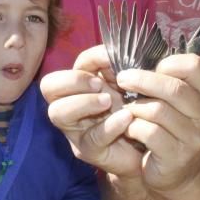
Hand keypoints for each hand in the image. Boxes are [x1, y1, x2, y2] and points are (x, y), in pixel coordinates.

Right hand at [40, 46, 143, 177]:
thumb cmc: (136, 107)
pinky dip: (109, 125)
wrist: (151, 143)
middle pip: (49, 86)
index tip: (112, 57)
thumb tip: (118, 48)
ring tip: (109, 101)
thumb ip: (120, 65)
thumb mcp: (127, 82)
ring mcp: (75, 130)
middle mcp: (69, 105)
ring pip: (58, 112)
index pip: (71, 62)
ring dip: (83, 102)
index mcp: (78, 85)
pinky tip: (127, 118)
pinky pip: (91, 138)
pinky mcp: (89, 151)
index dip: (89, 58)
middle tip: (99, 84)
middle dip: (73, 80)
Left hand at [117, 53, 199, 193]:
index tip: (149, 67)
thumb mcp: (176, 102)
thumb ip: (166, 80)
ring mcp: (194, 138)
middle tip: (122, 79)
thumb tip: (136, 57)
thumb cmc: (170, 128)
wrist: (179, 173)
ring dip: (135, 107)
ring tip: (126, 109)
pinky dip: (134, 127)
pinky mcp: (177, 157)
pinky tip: (130, 129)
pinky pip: (149, 133)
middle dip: (142, 80)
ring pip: (158, 111)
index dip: (168, 63)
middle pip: (174, 88)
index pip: (194, 65)